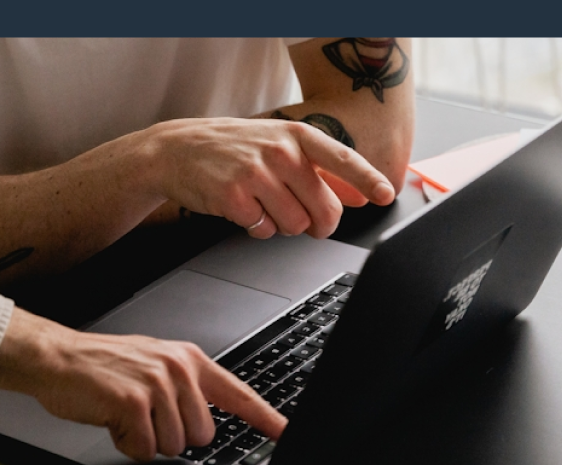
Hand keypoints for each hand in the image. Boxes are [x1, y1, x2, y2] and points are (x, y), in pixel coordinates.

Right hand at [0, 309, 286, 460]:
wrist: (57, 357)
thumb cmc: (103, 367)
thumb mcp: (155, 367)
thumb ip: (186, 389)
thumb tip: (204, 421)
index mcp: (190, 360)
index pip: (239, 394)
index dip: (265, 418)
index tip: (284, 433)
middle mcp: (179, 369)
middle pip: (202, 435)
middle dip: (171, 436)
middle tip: (143, 416)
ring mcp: (157, 384)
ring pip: (173, 445)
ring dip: (145, 440)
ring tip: (125, 414)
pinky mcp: (133, 401)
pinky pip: (145, 449)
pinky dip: (126, 444)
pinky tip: (113, 420)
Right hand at [142, 117, 395, 238]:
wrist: (176, 149)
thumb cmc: (236, 149)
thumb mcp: (280, 148)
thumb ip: (323, 171)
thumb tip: (361, 196)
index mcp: (297, 136)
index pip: (343, 159)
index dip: (367, 180)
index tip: (385, 195)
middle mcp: (280, 152)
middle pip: (325, 209)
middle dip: (320, 224)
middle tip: (308, 221)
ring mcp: (256, 173)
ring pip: (296, 226)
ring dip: (284, 225)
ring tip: (265, 204)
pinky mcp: (234, 197)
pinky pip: (265, 231)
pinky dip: (258, 228)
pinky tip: (244, 209)